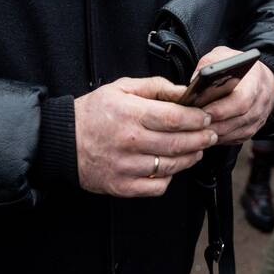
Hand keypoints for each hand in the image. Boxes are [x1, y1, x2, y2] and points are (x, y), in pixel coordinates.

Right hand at [75, 76, 216, 197]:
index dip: (196, 119)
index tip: (206, 117)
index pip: (175, 118)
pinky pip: (156, 186)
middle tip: (210, 134)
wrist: (63, 140)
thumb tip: (184, 91)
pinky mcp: (122, 185)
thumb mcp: (121, 87)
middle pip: (178, 143)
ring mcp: (126, 166)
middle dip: (201, 138)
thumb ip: (155, 86)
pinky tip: (170, 166)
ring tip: (196, 149)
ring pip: (171, 166)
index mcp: (130, 113)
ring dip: (190, 157)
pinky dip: (169, 178)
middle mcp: (129, 141)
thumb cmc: (93, 112)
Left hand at [194, 46, 273, 144]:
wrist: (261, 80)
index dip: (222, 108)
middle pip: (236, 121)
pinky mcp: (250, 131)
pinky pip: (232, 139)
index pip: (241, 101)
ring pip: (233, 133)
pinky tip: (203, 133)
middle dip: (213, 123)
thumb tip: (193, 81)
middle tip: (192, 122)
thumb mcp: (223, 56)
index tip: (202, 110)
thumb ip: (209, 65)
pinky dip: (216, 138)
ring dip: (212, 133)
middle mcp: (259, 104)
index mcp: (255, 83)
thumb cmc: (239, 68)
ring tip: (193, 128)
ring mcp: (256, 121)